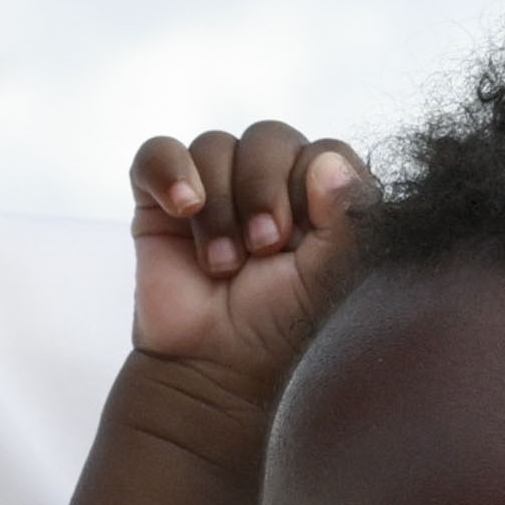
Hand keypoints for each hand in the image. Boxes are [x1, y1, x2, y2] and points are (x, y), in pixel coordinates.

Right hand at [126, 125, 365, 397]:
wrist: (213, 366)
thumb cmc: (278, 326)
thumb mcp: (328, 276)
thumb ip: (346, 218)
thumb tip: (330, 164)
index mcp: (318, 197)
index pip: (321, 150)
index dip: (308, 183)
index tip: (297, 236)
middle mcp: (269, 183)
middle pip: (268, 138)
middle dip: (261, 191)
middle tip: (260, 249)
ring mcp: (214, 187)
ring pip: (215, 146)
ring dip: (218, 206)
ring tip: (220, 263)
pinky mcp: (162, 198)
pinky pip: (158, 152)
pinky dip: (169, 173)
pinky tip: (181, 209)